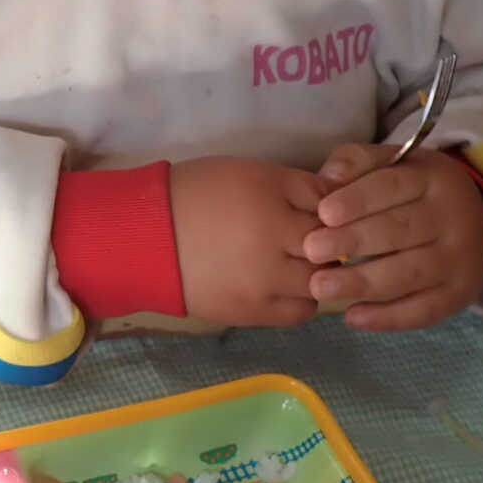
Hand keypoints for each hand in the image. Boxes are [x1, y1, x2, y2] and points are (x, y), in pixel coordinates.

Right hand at [169, 155, 326, 327]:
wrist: (146, 238)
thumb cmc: (196, 193)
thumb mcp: (248, 171)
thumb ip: (295, 184)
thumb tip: (336, 202)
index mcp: (270, 197)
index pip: (330, 205)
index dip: (331, 208)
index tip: (319, 210)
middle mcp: (274, 240)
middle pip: (331, 244)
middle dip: (328, 240)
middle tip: (308, 236)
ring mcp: (265, 281)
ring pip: (323, 281)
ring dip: (319, 272)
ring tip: (297, 263)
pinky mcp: (254, 311)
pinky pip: (300, 311)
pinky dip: (302, 298)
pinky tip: (286, 285)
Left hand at [304, 143, 482, 330]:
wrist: (476, 218)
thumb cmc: (413, 189)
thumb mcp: (392, 162)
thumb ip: (358, 161)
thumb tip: (328, 177)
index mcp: (433, 179)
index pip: (394, 186)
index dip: (358, 200)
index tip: (324, 213)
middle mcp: (451, 218)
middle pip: (401, 230)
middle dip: (354, 241)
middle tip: (312, 251)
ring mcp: (459, 259)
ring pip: (410, 273)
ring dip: (363, 283)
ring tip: (320, 287)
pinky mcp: (459, 294)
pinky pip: (423, 310)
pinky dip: (387, 317)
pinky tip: (352, 316)